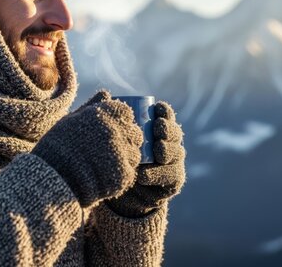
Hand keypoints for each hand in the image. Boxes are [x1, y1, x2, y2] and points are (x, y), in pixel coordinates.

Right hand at [32, 90, 142, 207]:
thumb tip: (107, 93)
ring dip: (125, 158)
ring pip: (135, 153)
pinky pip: (130, 172)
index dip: (121, 122)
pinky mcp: (123, 173)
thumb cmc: (57, 146)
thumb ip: (92, 106)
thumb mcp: (71, 120)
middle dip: (126, 139)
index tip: (112, 130)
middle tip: (111, 150)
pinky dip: (121, 175)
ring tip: (107, 165)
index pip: (126, 113)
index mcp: (104, 113)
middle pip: (135, 133)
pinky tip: (105, 176)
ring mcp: (121, 152)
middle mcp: (116, 130)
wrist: (51, 177)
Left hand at [107, 101, 185, 216]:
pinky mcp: (172, 182)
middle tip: (158, 129)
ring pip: (176, 153)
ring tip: (156, 152)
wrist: (114, 188)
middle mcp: (168, 143)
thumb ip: (106, 115)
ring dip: (167, 151)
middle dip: (169, 130)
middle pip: (175, 133)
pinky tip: (144, 174)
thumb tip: (105, 93)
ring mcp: (173, 163)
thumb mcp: (109, 135)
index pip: (165, 116)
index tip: (156, 109)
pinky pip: (170, 176)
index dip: (164, 112)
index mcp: (156, 129)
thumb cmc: (112, 155)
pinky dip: (158, 174)